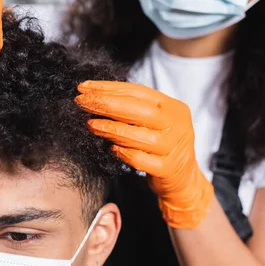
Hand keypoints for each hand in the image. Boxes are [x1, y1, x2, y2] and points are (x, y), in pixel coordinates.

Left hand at [76, 81, 213, 228]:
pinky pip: (140, 160)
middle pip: (139, 110)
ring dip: (111, 129)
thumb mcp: (153, 121)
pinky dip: (123, 153)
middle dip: (106, 104)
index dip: (109, 88)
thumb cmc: (161, 145)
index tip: (84, 87)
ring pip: (139, 136)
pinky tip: (111, 149)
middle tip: (81, 102)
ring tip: (91, 124)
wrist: (183, 178)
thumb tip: (95, 96)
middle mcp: (177, 125)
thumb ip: (133, 109)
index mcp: (173, 107)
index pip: (138, 91)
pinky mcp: (167, 169)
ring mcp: (173, 147)